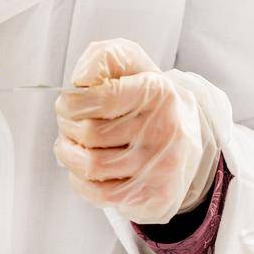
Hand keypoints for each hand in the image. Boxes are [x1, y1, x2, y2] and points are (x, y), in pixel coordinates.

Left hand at [52, 38, 218, 224]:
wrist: (187, 140)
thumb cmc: (148, 100)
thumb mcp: (132, 64)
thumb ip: (105, 57)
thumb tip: (81, 78)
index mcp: (158, 92)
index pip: (99, 98)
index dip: (70, 103)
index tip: (68, 104)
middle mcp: (165, 130)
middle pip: (90, 133)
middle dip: (66, 128)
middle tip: (68, 124)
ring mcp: (161, 166)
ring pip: (91, 165)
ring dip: (68, 154)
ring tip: (71, 145)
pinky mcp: (155, 196)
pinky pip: (99, 194)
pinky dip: (80, 181)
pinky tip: (84, 168)